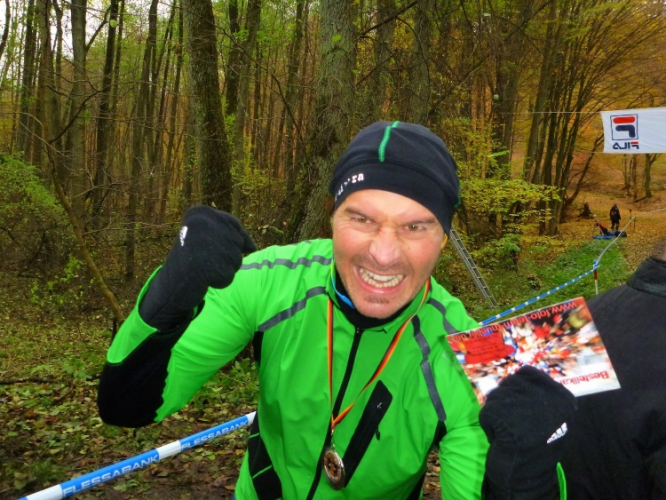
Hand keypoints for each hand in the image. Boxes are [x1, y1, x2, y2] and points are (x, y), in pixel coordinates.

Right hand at [140, 206, 255, 328]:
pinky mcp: (210, 266)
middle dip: (228, 255)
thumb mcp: (208, 239)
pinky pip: (230, 275)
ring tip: (204, 268)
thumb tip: (253, 247)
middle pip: (237, 242)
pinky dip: (221, 281)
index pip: (234, 224)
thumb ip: (231, 235)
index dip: (236, 238)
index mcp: (200, 213)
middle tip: (207, 260)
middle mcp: (203, 224)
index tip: (222, 249)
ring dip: (225, 268)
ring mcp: (207, 245)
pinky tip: (204, 278)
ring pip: (236, 259)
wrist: (170, 283)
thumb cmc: (191, 258)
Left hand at [480, 366, 576, 498]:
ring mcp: (523, 404)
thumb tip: (521, 372)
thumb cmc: (539, 448)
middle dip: (505, 402)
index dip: (518, 387)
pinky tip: (500, 438)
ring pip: (496, 395)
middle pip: (509, 383)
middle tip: (514, 425)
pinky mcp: (503, 414)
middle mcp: (545, 397)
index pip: (528, 372)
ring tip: (510, 432)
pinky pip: (486, 410)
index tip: (520, 407)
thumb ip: (540, 395)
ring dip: (496, 412)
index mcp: (561, 397)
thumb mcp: (551, 419)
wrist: (527, 477)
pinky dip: (488, 424)